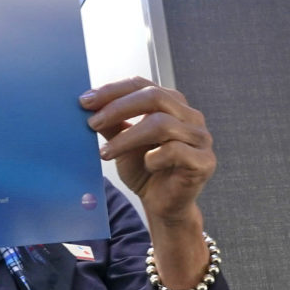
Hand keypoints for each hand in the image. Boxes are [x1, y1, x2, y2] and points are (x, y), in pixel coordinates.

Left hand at [80, 77, 215, 223]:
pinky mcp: (204, 161)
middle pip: (153, 97)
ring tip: (105, 152)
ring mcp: (200, 137)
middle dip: (118, 108)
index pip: (141, 85)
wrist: (163, 205)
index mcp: (170, 104)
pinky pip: (174, 151)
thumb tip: (87, 105)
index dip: (112, 90)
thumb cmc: (145, 170)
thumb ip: (111, 123)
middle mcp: (189, 115)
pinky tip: (146, 165)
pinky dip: (153, 158)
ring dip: (127, 138)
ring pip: (161, 124)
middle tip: (92, 123)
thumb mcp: (121, 143)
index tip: (85, 101)